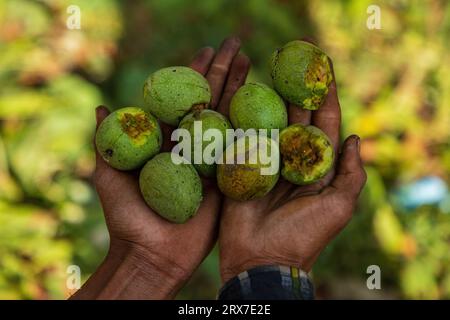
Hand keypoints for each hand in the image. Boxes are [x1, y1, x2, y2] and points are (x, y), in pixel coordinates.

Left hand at [71, 37, 249, 298]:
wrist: (150, 254)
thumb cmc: (125, 217)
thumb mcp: (108, 174)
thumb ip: (107, 141)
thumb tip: (102, 108)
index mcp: (166, 142)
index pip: (184, 98)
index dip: (196, 73)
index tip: (208, 50)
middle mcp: (192, 147)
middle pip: (211, 102)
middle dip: (224, 72)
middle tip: (238, 46)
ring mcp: (212, 162)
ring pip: (229, 118)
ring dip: (242, 89)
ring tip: (253, 62)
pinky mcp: (228, 180)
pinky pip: (242, 149)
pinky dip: (254, 126)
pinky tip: (266, 102)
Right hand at [219, 53, 366, 282]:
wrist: (262, 259)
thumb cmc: (304, 235)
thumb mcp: (339, 206)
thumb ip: (351, 173)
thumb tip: (354, 137)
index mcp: (317, 166)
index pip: (323, 122)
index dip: (325, 94)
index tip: (323, 66)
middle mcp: (292, 159)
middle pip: (295, 115)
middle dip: (297, 85)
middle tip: (294, 54)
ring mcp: (265, 161)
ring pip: (269, 120)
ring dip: (270, 93)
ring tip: (270, 65)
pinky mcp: (241, 165)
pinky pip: (243, 135)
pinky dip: (243, 114)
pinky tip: (243, 90)